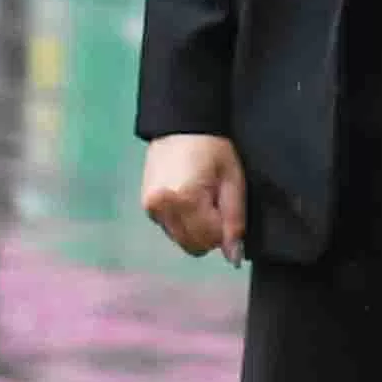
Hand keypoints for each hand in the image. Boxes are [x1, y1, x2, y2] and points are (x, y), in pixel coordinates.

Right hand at [138, 133, 248, 264]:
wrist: (181, 125)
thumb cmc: (213, 148)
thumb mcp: (232, 180)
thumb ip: (234, 220)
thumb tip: (233, 256)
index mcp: (184, 199)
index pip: (211, 239)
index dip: (225, 228)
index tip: (226, 206)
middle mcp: (162, 207)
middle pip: (193, 245)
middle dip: (209, 233)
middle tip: (214, 204)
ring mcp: (151, 209)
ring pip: (181, 241)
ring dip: (195, 229)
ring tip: (200, 199)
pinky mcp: (147, 207)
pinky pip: (171, 229)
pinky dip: (182, 222)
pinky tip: (187, 200)